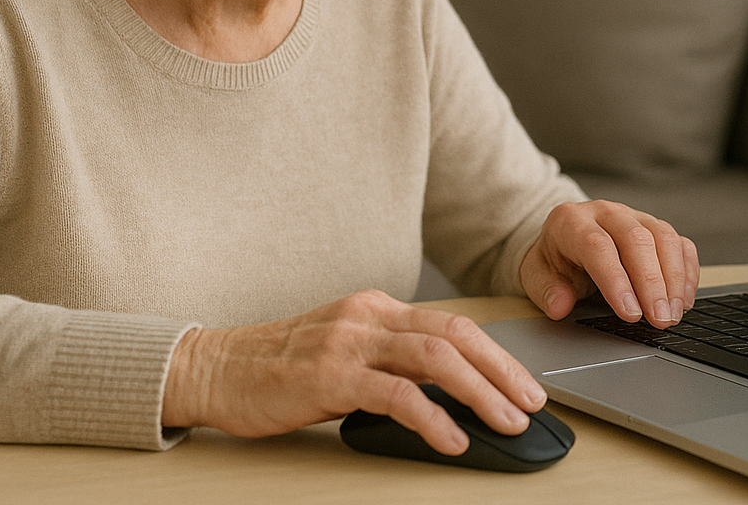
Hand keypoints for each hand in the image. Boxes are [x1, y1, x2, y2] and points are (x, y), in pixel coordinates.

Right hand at [160, 290, 544, 454]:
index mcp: (378, 309)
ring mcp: (349, 342)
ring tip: (505, 422)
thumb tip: (450, 397)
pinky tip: (451, 438)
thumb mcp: (345, 355)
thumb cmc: (279, 369)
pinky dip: (432, 417)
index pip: (454, 325)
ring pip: (435, 359)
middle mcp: (369, 316)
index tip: (525, 384)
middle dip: (503, 371)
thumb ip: (391, 364)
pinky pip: (395, 394)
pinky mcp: (329, 375)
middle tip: (533, 404)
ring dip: (480, 393)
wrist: (214, 369)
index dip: (498, 355)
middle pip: (456, 335)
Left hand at [520, 200, 699, 327]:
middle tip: (660, 320)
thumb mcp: (536, 275)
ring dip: (674, 279)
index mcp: (571, 221)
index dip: (616, 281)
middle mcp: (606, 213)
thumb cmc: (555, 260)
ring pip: (664, 238)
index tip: (630, 313)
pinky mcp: (656, 227)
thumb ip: (546, 291)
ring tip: (673, 314)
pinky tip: (683, 300)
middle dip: (652, 284)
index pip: (598, 247)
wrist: (565, 238)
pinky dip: (687, 272)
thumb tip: (560, 306)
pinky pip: (680, 244)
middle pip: (637, 240)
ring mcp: (635, 216)